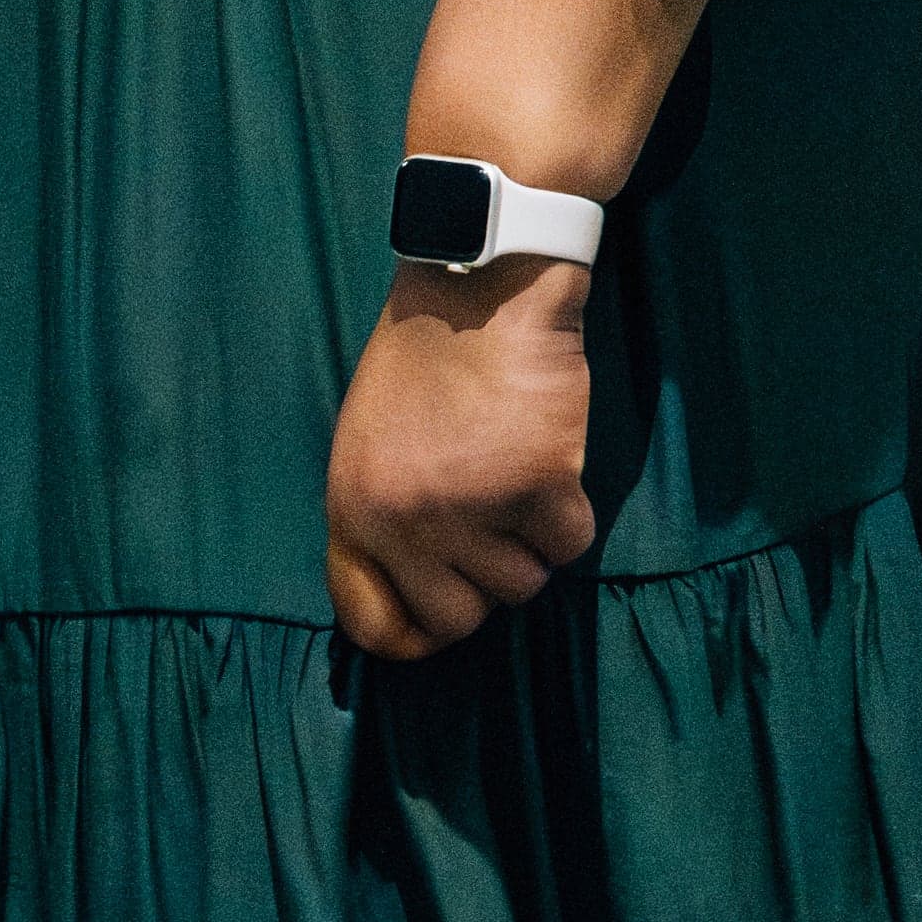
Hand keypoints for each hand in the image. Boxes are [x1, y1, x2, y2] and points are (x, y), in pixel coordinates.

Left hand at [324, 260, 596, 660]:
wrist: (480, 287)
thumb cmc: (424, 362)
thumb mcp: (366, 445)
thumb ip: (379, 522)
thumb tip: (403, 606)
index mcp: (352, 509)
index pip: (373, 627)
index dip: (414, 634)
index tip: (442, 617)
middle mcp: (405, 519)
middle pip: (458, 620)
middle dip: (481, 584)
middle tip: (491, 527)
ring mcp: (471, 505)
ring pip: (522, 585)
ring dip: (528, 542)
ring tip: (512, 475)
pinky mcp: (538, 483)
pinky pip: (569, 544)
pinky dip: (568, 512)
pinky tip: (547, 458)